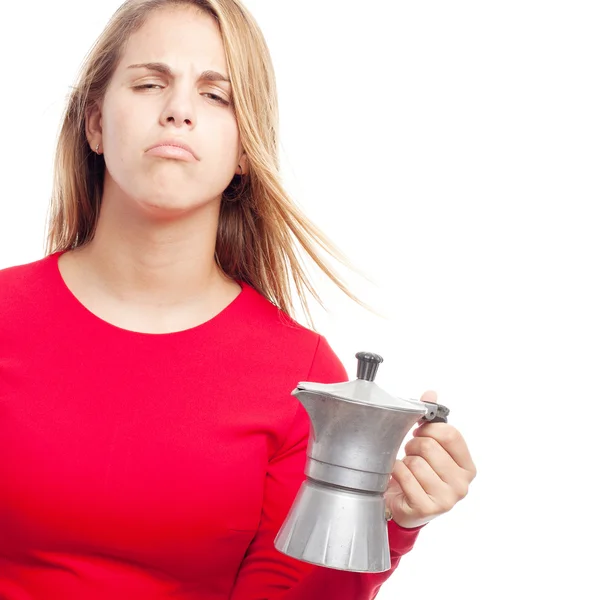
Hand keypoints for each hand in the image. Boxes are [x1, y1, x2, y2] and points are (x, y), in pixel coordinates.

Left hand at [383, 390, 476, 528]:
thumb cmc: (419, 474)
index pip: (450, 434)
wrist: (403, 507)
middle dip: (413, 445)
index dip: (429, 428)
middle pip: (430, 446)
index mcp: (467, 466)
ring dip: (404, 461)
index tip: (420, 432)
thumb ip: (431, 420)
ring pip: (415, 461)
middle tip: (411, 453)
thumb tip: (431, 393)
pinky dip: (396, 472)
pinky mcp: (427, 508)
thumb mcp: (430, 447)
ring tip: (407, 469)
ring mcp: (447, 499)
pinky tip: (399, 479)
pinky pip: (405, 475)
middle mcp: (462, 484)